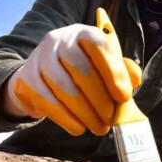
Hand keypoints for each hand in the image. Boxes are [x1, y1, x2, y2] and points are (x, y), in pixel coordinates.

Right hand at [6, 9, 140, 135]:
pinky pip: (47, 100)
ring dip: (85, 112)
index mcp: (83, 33)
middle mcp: (59, 40)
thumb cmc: (81, 68)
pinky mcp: (27, 77)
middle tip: (111, 120)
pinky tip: (79, 128)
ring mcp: (40, 57)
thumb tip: (134, 80)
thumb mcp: (103, 64)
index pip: (100, 46)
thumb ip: (122, 70)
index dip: (114, 72)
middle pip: (81, 70)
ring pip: (64, 88)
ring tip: (100, 128)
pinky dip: (65, 118)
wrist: (42, 73)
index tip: (124, 97)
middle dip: (100, 99)